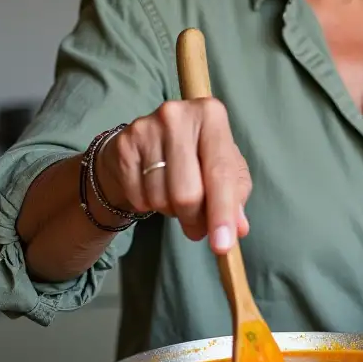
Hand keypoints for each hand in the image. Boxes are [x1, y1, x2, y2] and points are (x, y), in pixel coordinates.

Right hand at [95, 99, 251, 250]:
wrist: (144, 144)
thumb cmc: (194, 156)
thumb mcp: (224, 168)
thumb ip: (235, 195)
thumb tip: (238, 227)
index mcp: (211, 115)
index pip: (220, 173)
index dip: (222, 213)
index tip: (223, 246)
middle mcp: (178, 115)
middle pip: (187, 192)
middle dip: (195, 220)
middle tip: (198, 228)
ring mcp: (146, 128)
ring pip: (161, 198)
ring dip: (172, 212)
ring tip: (175, 199)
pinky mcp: (123, 145)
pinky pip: (138, 197)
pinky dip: (149, 205)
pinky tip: (154, 190)